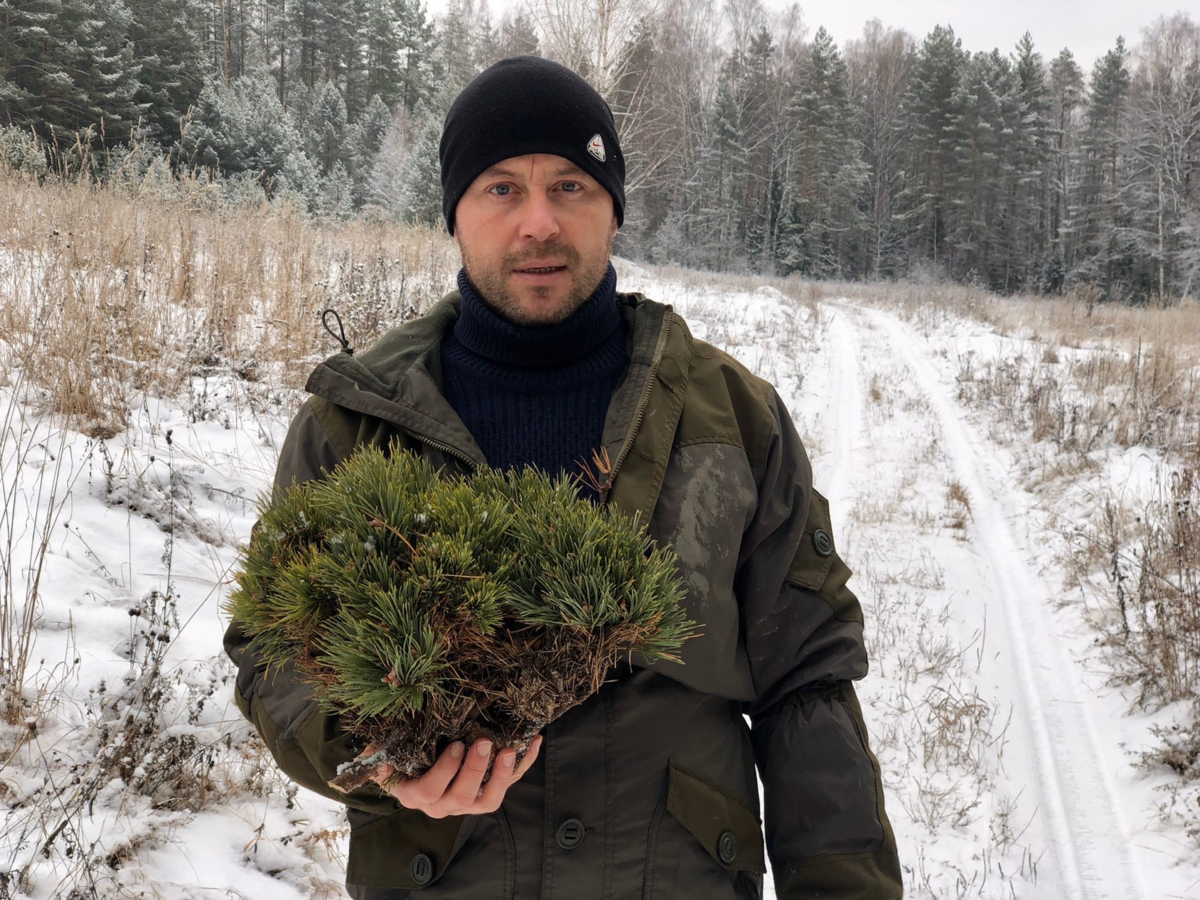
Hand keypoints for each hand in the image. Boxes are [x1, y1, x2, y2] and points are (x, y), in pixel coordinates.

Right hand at [369, 736, 542, 818]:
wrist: (414, 773)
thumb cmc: (399, 762)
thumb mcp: (385, 760)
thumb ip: (378, 758)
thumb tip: (372, 757)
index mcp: (416, 795)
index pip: (430, 790)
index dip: (445, 771)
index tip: (456, 746)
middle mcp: (443, 805)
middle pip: (462, 797)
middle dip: (476, 770)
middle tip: (483, 743)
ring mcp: (467, 802)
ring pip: (488, 800)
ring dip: (502, 776)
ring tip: (511, 750)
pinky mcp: (486, 793)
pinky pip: (508, 783)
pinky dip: (523, 765)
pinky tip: (534, 742)